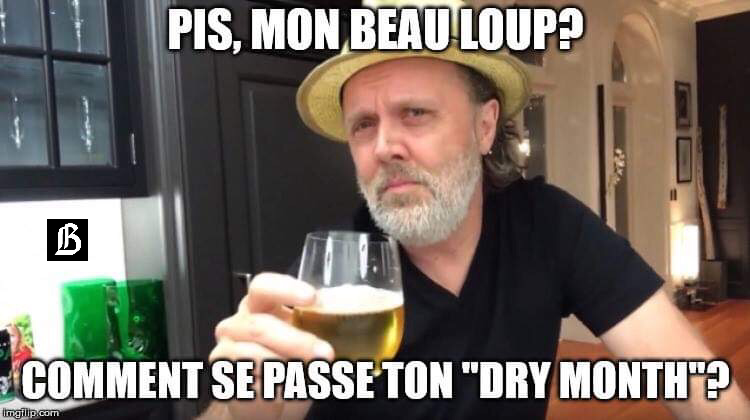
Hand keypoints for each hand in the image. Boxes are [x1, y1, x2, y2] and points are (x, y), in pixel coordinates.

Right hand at [207, 272, 333, 419]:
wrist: (269, 403)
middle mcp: (238, 324)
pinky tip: (286, 387)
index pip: (263, 286)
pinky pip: (249, 381)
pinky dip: (273, 385)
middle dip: (296, 341)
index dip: (286, 289)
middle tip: (325, 353)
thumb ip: (319, 325)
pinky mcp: (226, 379)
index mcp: (259, 306)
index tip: (312, 297)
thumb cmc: (289, 365)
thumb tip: (345, 310)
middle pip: (259, 325)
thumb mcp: (308, 341)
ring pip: (253, 355)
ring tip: (308, 374)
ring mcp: (227, 351)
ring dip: (286, 366)